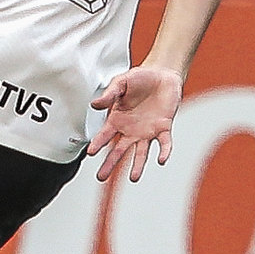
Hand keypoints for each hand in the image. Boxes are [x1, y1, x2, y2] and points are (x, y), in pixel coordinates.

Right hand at [87, 66, 181, 182]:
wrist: (163, 75)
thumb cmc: (140, 78)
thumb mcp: (121, 82)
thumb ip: (109, 94)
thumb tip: (95, 104)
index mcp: (118, 119)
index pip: (105, 135)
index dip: (97, 143)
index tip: (90, 152)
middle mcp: (131, 129)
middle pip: (119, 150)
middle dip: (110, 164)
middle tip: (101, 177)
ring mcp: (147, 131)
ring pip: (141, 152)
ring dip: (138, 165)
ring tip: (134, 178)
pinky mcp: (163, 128)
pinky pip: (164, 143)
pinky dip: (164, 151)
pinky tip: (161, 159)